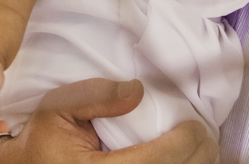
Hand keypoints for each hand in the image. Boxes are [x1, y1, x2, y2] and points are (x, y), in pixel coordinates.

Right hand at [0, 78, 218, 163]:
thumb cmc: (42, 139)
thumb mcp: (60, 107)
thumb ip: (98, 97)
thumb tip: (138, 91)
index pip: (154, 163)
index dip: (183, 145)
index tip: (195, 127)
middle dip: (197, 158)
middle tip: (207, 137)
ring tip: (200, 152)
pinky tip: (182, 162)